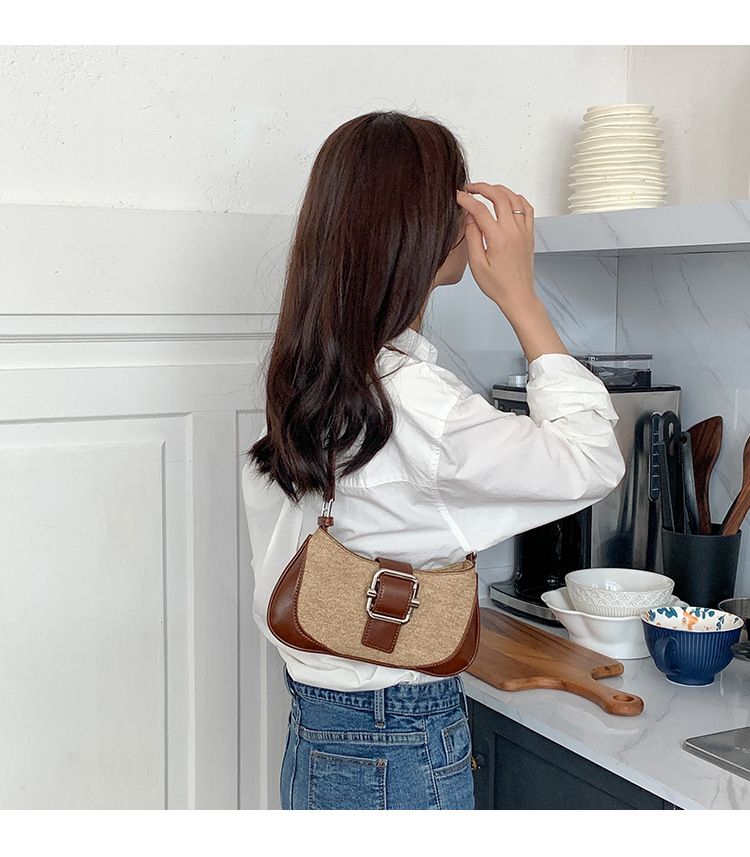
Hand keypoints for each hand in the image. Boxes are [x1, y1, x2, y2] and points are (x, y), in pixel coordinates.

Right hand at [456, 182, 535, 315]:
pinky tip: (508, 199)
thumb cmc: (497, 285)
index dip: (466, 200)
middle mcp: (514, 231)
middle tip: (470, 188)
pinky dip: (517, 199)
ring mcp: (524, 231)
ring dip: (500, 190)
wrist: (518, 296)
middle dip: (483, 188)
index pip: (480, 210)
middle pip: (499, 197)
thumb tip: (469, 217)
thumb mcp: (476, 264)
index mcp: (499, 238)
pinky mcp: (529, 234)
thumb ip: (472, 237)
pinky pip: (527, 208)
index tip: (457, 196)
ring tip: (486, 190)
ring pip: (514, 198)